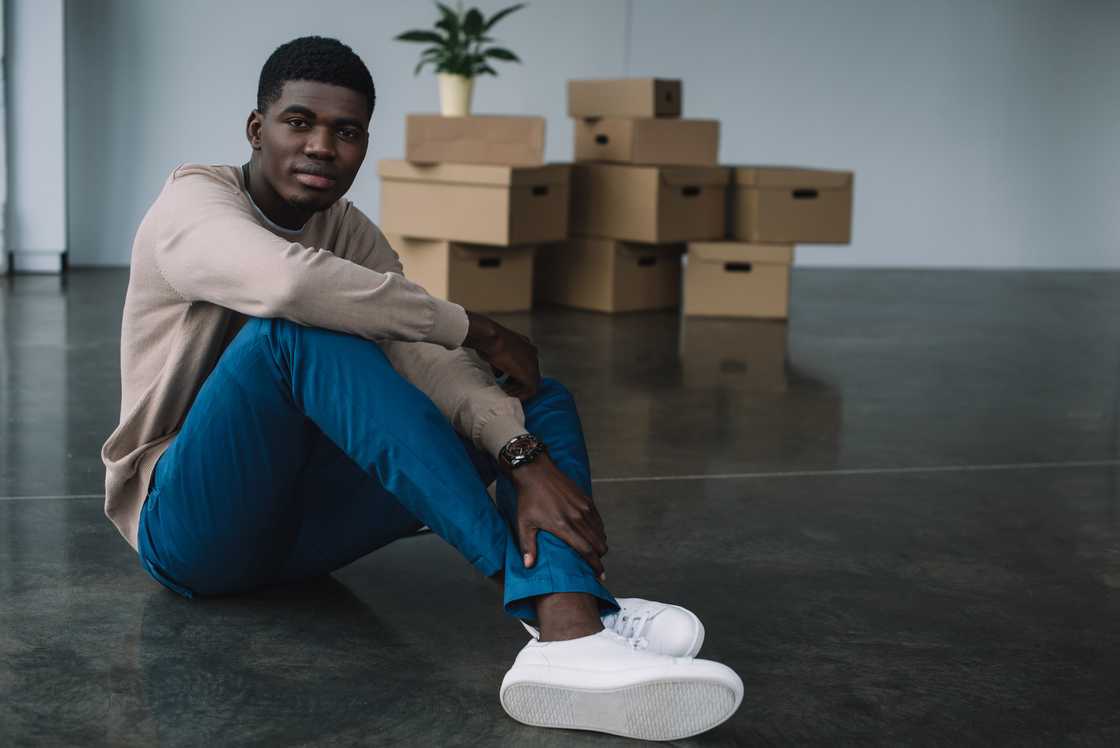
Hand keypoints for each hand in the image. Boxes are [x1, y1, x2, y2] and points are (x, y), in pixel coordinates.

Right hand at [463, 311, 540, 399]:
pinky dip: (521, 394)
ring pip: (530, 382)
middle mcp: (532, 354)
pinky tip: (510, 395)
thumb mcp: (495, 351)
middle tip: (505, 389)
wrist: (490, 338)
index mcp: (525, 346)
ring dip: (518, 389)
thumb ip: (500, 363)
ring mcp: (533, 364)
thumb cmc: (489, 341)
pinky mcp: (530, 374)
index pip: (524, 364)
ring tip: (506, 392)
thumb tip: (499, 374)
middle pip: (528, 373)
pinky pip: (530, 389)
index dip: (514, 374)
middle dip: (516, 383)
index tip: (504, 381)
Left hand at [510, 453, 608, 578]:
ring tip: (594, 550)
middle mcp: (577, 517)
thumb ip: (528, 546)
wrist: (536, 472)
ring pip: (601, 532)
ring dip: (600, 543)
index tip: (601, 576)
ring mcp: (584, 507)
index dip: (596, 565)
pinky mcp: (586, 499)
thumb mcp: (524, 524)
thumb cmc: (528, 499)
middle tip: (596, 564)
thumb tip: (528, 566)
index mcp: (563, 526)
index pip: (586, 551)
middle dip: (600, 556)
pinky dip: (599, 529)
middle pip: (598, 543)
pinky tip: (593, 534)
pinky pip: (599, 519)